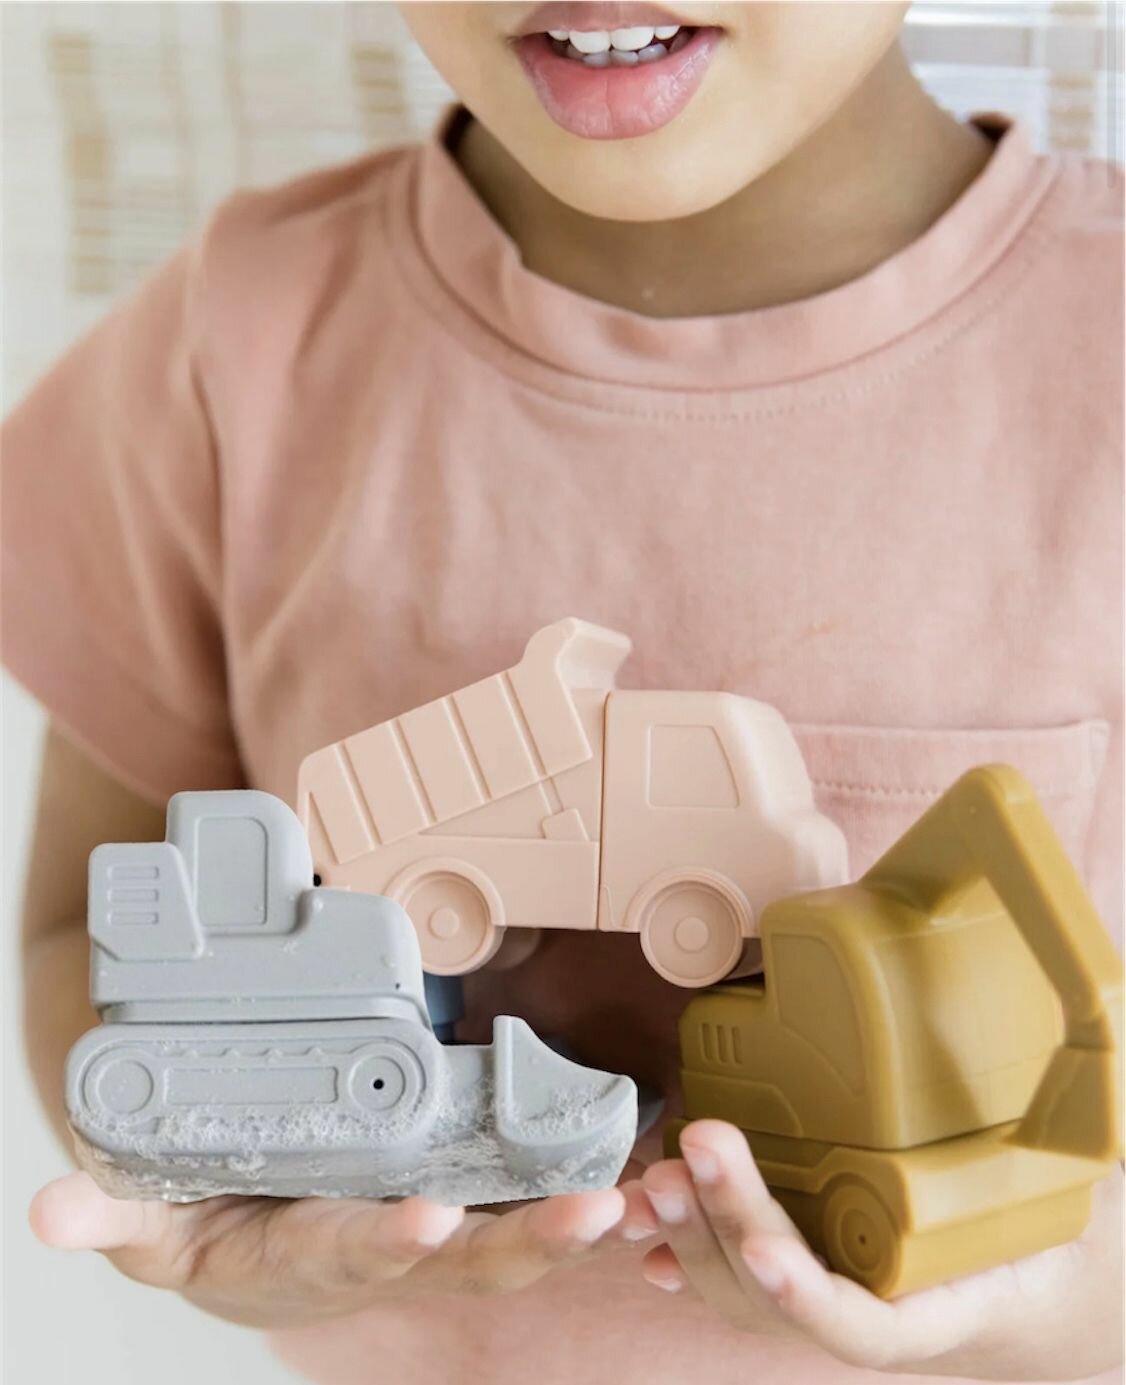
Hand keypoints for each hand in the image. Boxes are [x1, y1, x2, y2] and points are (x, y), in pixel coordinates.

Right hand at [30, 1170, 658, 1328]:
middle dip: (528, 1242)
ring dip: (570, 1224)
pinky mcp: (460, 1199)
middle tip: (592, 1216)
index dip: (391, 1240)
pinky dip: (578, 1202)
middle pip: (468, 1255)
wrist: (253, 1245)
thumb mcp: (151, 1224)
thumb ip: (112, 1214)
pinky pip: (526, 1206)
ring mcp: (430, 1228)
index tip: (431, 1221)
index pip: (355, 1246)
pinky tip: (641, 1181)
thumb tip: (46, 1207)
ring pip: (512, 1235)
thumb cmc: (207, 1229)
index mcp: (312, 1249)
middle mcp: (385, 1243)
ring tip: (631, 1201)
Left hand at [640, 1120, 1123, 1379]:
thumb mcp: (1077, 1192)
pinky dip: (683, 1245)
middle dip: (730, 1222)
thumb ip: (1084, 1137)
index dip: (808, 1298)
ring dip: (691, 1229)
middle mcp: (869, 1310)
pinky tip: (643, 1223)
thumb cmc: (1049, 1232)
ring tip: (657, 1170)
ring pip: (738, 1284)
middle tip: (700, 1147)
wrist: (1033, 1286)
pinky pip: (726, 1269)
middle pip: (778, 1291)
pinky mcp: (800, 1258)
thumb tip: (1103, 1039)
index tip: (767, 1254)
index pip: (860, 1325)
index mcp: (936, 1307)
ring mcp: (825, 1290)